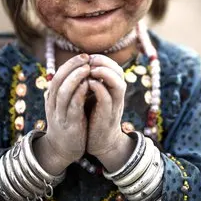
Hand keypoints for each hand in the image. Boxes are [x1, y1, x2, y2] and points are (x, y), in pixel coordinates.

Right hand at [35, 53, 89, 173]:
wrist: (61, 150)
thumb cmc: (67, 124)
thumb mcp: (65, 105)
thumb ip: (69, 90)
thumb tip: (78, 71)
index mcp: (52, 98)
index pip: (58, 75)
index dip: (70, 64)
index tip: (83, 56)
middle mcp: (53, 104)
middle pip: (58, 79)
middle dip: (72, 66)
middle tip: (86, 57)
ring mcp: (59, 114)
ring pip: (63, 91)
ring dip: (75, 77)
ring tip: (87, 67)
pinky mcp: (69, 124)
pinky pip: (72, 106)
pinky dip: (79, 93)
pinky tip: (88, 85)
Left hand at [86, 54, 133, 170]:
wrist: (100, 144)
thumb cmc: (94, 119)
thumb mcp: (95, 98)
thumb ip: (93, 83)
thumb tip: (82, 65)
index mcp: (113, 90)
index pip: (114, 67)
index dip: (102, 59)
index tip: (87, 56)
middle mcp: (117, 96)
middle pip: (119, 72)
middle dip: (104, 62)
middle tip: (89, 60)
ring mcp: (114, 106)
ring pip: (118, 84)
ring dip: (105, 73)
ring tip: (90, 69)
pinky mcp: (107, 117)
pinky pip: (107, 99)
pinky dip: (99, 89)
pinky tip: (88, 84)